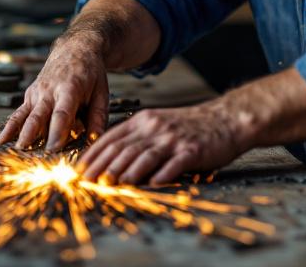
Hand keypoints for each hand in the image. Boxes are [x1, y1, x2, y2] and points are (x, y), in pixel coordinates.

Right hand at [0, 31, 109, 149]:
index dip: (57, 132)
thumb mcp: (101, 92)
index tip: (53, 149)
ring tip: (16, 150)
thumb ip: (98, 117)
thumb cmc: (90, 72)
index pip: (61, 113)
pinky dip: (11, 126)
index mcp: (70, 88)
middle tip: (31, 155)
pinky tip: (3, 139)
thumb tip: (96, 140)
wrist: (74, 48)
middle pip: (39, 116)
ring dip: (20, 133)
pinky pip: (19, 112)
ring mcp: (37, 92)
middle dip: (34, 136)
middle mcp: (49, 90)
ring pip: (26, 115)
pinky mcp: (30, 94)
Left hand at [76, 99, 248, 185]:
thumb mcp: (159, 124)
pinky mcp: (192, 149)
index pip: (112, 137)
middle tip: (87, 181)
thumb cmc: (189, 126)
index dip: (94, 154)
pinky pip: (173, 163)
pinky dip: (161, 175)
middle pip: (124, 147)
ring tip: (112, 184)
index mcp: (145, 120)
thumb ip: (137, 138)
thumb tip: (110, 161)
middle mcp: (156, 127)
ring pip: (145, 155)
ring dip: (126, 171)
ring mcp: (174, 138)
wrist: (225, 120)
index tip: (79, 169)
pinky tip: (151, 184)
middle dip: (102, 165)